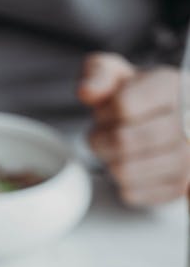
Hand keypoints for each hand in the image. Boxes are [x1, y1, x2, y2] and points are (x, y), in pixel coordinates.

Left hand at [78, 53, 189, 206]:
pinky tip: (131, 166)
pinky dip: (121, 183)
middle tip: (103, 136)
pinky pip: (131, 193)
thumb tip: (87, 91)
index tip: (105, 113)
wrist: (166, 122)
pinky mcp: (177, 187)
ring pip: (124, 171)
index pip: (123, 106)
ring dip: (110, 163)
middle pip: (122, 141)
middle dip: (100, 141)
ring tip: (117, 151)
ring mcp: (186, 157)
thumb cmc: (138, 100)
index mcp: (171, 86)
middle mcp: (187, 121)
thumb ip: (98, 73)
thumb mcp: (117, 76)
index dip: (103, 113)